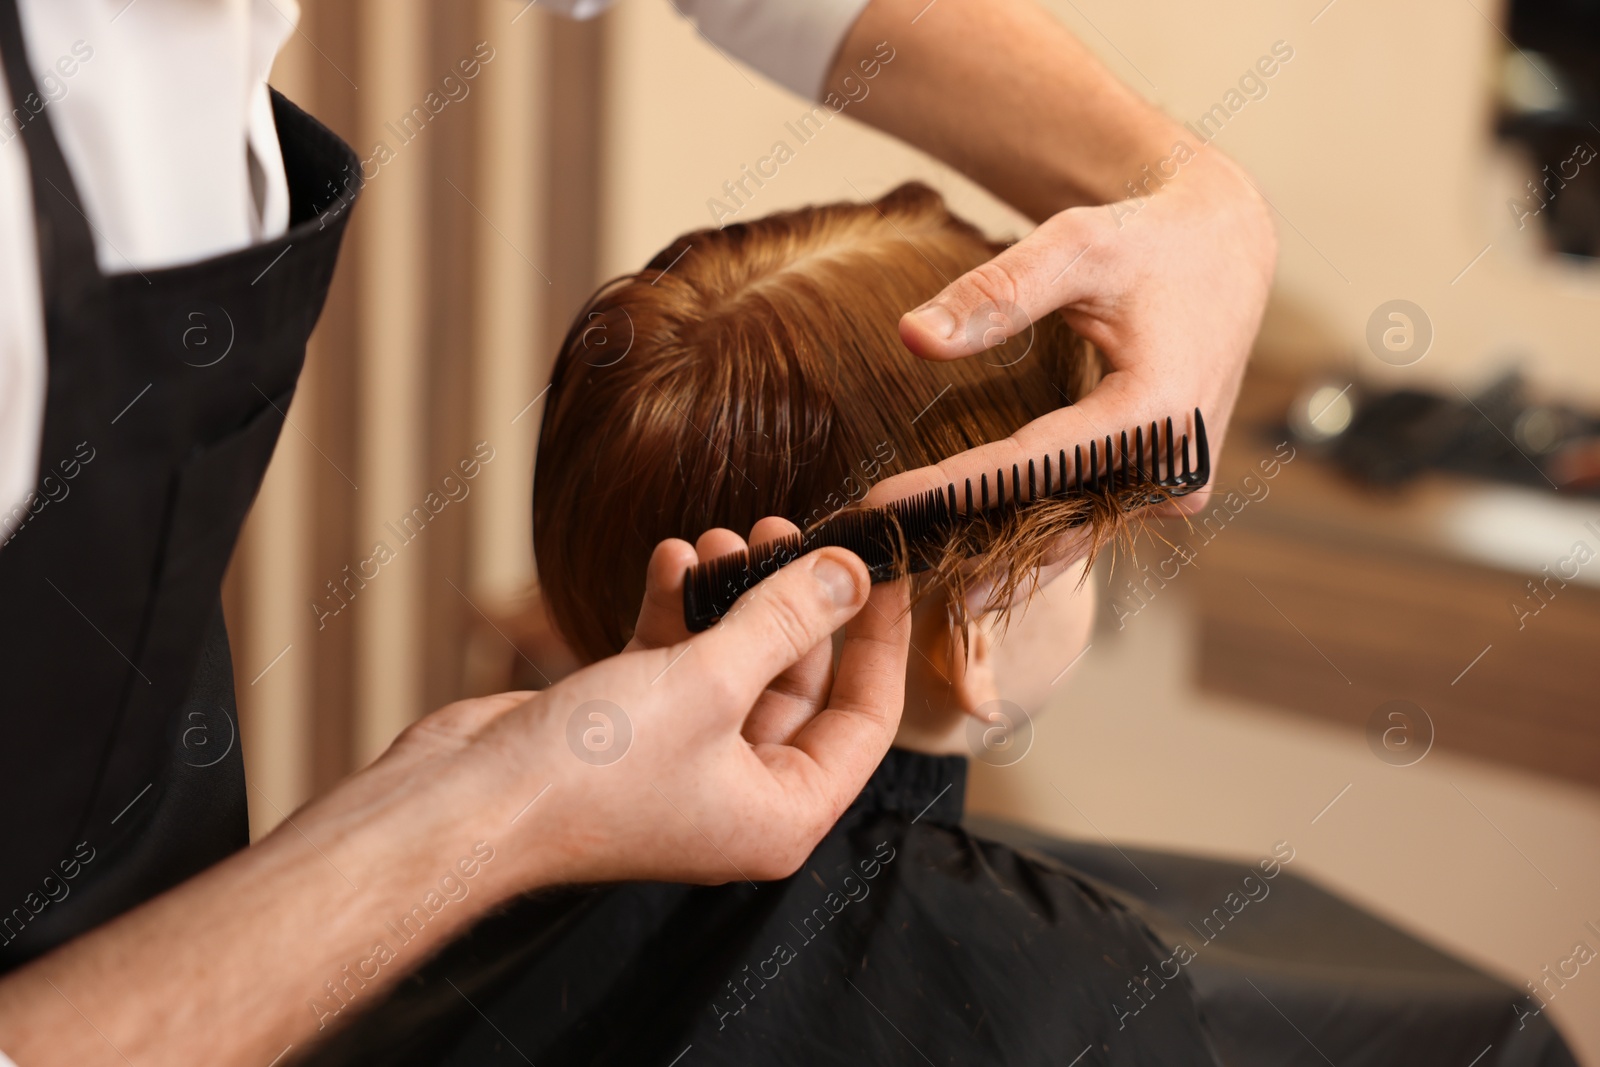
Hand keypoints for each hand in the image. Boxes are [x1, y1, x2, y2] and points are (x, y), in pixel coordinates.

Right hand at [385, 531, 910, 892]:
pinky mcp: (635, 729)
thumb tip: (851, 574)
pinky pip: (678, 661)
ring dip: (730, 596)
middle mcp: (742, 793)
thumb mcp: (709, 681)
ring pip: (735, 662)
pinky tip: (669, 558)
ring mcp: (687, 760)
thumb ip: (785, 620)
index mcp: (782, 813)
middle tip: (784, 528)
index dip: (878, 636)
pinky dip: (677, 610)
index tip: (882, 565)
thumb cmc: (589, 772)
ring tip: (722, 535)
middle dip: (791, 600)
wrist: (462, 802)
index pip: (866, 719)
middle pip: (799, 681)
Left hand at [877, 149, 1275, 538]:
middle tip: (885, 559)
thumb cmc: (1144, 242)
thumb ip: (994, 293)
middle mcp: (1176, 461)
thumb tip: (911, 336)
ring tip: (917, 578)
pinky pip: (1092, 521)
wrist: (1223, 253)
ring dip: (999, 555)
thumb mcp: (1072, 247)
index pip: (1034, 464)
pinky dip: (1036, 535)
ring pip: (1072, 536)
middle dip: (968, 539)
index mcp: (1159, 406)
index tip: (882, 506)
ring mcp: (1178, 484)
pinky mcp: (1171, 490)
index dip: (954, 487)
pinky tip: (972, 559)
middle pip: (1052, 518)